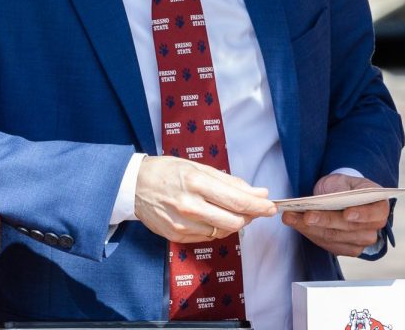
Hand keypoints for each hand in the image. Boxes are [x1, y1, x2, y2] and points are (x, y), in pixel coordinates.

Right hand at [134, 155, 276, 243]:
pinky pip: (208, 237)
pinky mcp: (176, 235)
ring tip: (230, 210)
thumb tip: (258, 192)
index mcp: (196, 182)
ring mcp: (182, 223)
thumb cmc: (168, 171)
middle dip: (249, 216)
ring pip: (222, 231)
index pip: (237, 200)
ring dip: (233, 222)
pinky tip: (211, 216)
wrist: (134, 185)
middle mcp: (189, 205)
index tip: (271, 207)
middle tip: (253, 209)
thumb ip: (230, 182)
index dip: (258, 206)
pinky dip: (215, 228)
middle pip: (234, 221)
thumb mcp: (198, 167)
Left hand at [282, 173, 388, 257]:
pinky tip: (296, 224)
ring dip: (310, 228)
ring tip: (291, 217)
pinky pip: (326, 244)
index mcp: (379, 206)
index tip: (347, 214)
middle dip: (325, 221)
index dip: (362, 215)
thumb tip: (332, 198)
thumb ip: (342, 190)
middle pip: (350, 229)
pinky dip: (309, 233)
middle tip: (306, 215)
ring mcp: (360, 241)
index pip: (376, 213)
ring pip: (334, 237)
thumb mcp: (344, 181)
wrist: (339, 195)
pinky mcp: (345, 249)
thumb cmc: (344, 187)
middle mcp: (374, 227)